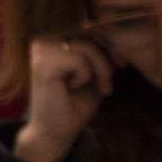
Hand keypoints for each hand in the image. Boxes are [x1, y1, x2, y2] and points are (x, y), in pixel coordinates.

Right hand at [12, 37, 112, 161]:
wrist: (56, 132)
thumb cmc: (75, 103)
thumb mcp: (95, 73)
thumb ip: (102, 53)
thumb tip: (118, 37)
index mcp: (53, 39)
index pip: (87, 30)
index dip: (108, 45)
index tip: (121, 64)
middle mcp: (44, 39)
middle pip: (88, 35)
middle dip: (106, 60)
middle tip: (107, 86)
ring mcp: (40, 48)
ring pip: (86, 47)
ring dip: (100, 70)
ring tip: (98, 89)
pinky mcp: (42, 62)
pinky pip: (79, 60)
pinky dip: (84, 76)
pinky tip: (71, 87)